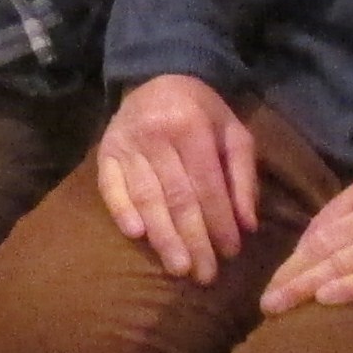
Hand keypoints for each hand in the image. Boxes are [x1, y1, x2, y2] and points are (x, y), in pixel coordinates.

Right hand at [95, 75, 257, 282]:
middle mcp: (155, 135)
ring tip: (178, 267)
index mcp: (191, 127)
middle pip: (176, 197)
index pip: (207, 185)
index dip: (219, 221)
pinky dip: (122, 211)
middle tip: (204, 275)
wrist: (158, 77)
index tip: (230, 252)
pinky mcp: (105, 152)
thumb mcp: (234, 133)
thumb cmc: (203, 112)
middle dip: (193, 240)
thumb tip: (247, 225)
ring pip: (146, 198)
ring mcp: (126, 144)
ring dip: (162, 236)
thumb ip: (243, 177)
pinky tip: (137, 236)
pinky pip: (111, 187)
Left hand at [261, 159, 352, 312]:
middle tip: (264, 301)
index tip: (282, 276)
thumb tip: (337, 238)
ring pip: (339, 261)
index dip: (298, 254)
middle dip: (290, 273)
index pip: (322, 224)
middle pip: (321, 244)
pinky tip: (324, 299)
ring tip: (277, 306)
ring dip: (304, 285)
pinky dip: (348, 286)